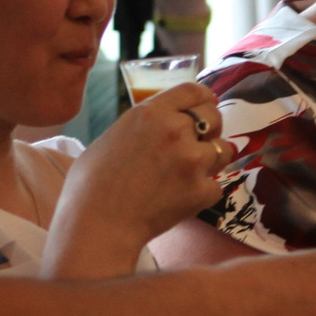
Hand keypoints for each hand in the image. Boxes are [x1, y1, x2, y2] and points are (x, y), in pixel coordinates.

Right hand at [44, 83, 230, 276]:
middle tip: (197, 144)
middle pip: (214, 117)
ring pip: (223, 150)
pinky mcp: (202, 190)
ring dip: (212, 159)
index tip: (207, 105)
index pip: (193, 91)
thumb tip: (161, 124)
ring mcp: (192, 160)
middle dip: (210, 129)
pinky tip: (182, 197)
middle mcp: (176, 130)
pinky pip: (217, 185)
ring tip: (190, 172)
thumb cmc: (91, 183)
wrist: (98, 223)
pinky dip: (204, 192)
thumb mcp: (114, 135)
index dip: (204, 99)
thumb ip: (144, 125)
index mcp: (151, 112)